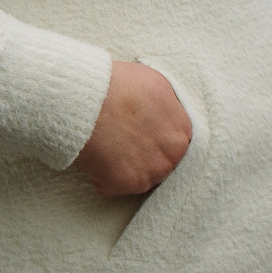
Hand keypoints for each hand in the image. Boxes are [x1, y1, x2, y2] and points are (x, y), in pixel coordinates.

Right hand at [72, 61, 191, 195]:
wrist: (88, 99)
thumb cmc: (117, 85)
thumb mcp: (155, 85)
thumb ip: (166, 107)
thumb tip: (162, 114)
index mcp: (183, 129)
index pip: (174, 143)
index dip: (155, 140)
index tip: (140, 136)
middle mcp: (174, 153)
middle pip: (161, 163)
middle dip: (143, 157)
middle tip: (120, 144)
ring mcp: (152, 171)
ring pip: (140, 178)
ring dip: (123, 168)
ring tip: (105, 148)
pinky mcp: (126, 183)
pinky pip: (114, 187)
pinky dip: (101, 177)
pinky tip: (93, 158)